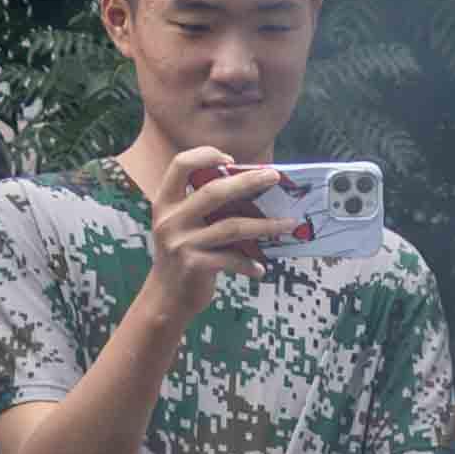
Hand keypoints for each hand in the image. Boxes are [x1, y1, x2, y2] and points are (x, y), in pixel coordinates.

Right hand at [142, 147, 292, 315]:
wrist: (166, 299)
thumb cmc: (183, 256)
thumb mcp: (182, 226)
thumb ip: (203, 207)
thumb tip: (250, 187)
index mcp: (166, 202)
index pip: (181, 164)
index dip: (205, 155)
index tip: (231, 159)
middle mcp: (170, 219)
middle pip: (214, 191)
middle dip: (248, 181)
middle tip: (275, 177)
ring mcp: (181, 243)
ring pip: (231, 226)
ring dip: (265, 225)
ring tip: (288, 224)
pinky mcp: (194, 266)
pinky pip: (232, 259)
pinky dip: (250, 264)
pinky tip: (261, 269)